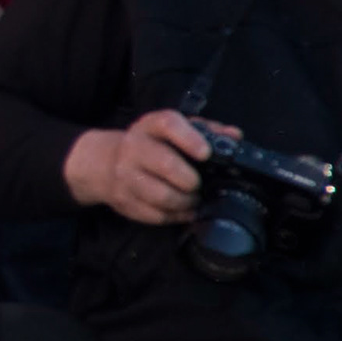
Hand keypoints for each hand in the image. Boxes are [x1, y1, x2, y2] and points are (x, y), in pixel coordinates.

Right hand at [64, 109, 215, 225]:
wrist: (107, 162)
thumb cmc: (152, 145)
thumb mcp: (173, 130)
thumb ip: (206, 131)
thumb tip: (234, 136)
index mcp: (150, 126)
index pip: (168, 124)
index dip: (189, 139)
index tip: (205, 153)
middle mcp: (134, 148)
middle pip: (166, 164)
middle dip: (190, 180)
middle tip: (198, 184)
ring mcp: (125, 176)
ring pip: (162, 196)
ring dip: (185, 202)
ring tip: (192, 199)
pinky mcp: (124, 200)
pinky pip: (156, 215)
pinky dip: (175, 216)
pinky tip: (182, 210)